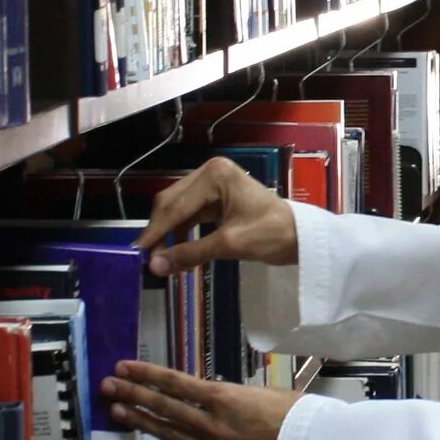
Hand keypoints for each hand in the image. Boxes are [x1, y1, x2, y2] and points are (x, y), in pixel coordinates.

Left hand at [105, 360, 296, 439]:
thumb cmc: (300, 415)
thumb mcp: (268, 392)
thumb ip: (237, 397)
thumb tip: (224, 400)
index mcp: (223, 398)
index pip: (175, 383)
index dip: (146, 375)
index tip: (123, 367)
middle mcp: (211, 424)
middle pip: (164, 407)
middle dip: (133, 394)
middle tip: (108, 386)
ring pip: (171, 434)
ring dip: (143, 422)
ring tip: (120, 412)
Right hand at [138, 156, 300, 276]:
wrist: (303, 238)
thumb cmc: (272, 235)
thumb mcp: (230, 245)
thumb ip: (190, 253)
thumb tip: (155, 266)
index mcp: (214, 175)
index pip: (175, 205)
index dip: (155, 231)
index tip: (136, 252)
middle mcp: (210, 172)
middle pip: (172, 202)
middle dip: (159, 231)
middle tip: (144, 258)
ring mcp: (214, 184)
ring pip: (179, 209)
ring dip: (169, 232)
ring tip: (158, 258)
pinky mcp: (217, 197)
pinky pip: (191, 214)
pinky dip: (181, 231)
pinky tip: (175, 250)